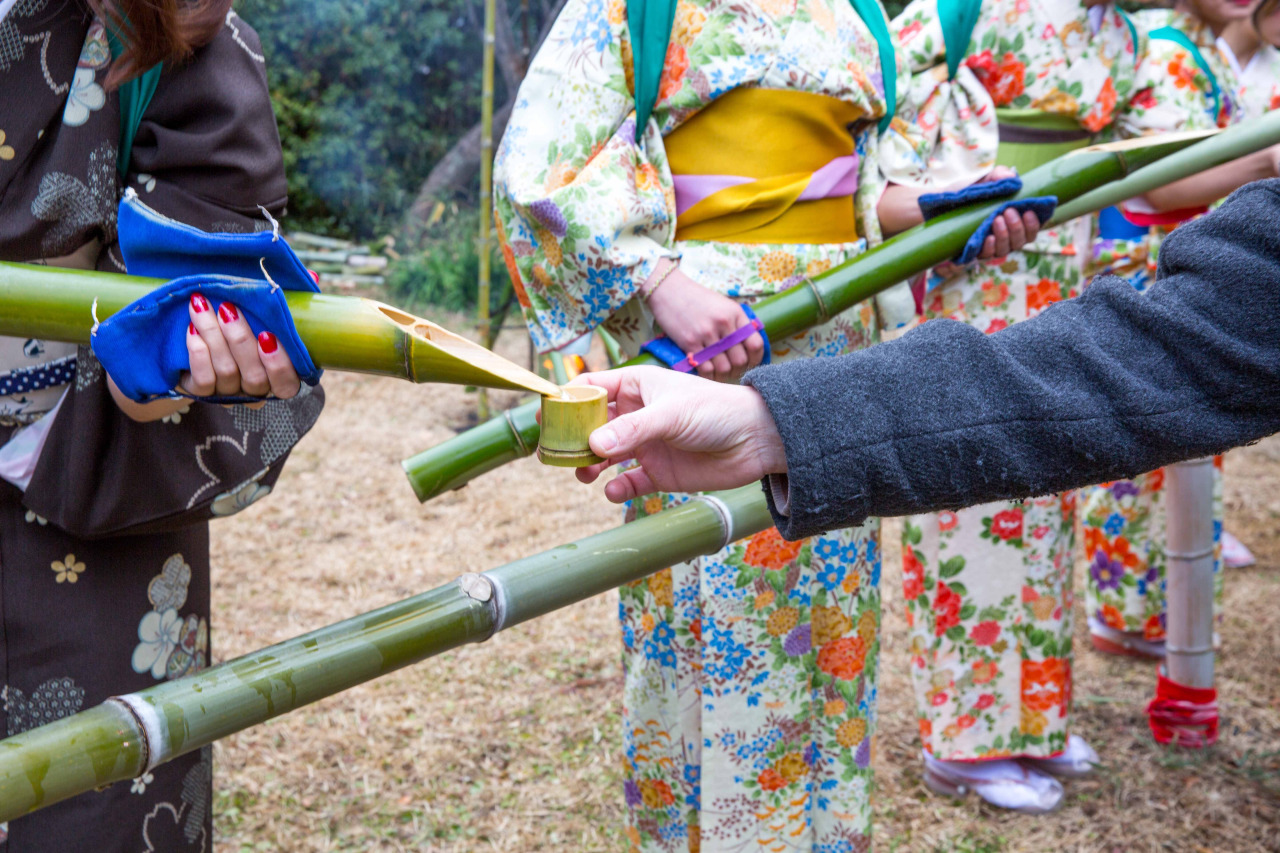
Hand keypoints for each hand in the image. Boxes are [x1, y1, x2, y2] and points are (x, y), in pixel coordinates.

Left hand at [184, 292, 300, 399]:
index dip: (279, 365)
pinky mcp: (201, 393)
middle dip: (240, 340)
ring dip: (213, 335)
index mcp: (279, 378)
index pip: (287, 385)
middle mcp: (256, 391)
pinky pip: (203, 381)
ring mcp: (228, 394)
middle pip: (255, 377)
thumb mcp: (268, 314)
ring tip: (200, 305)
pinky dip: (198, 353)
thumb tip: (310, 276)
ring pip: (226, 372)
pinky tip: (191, 329)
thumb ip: (292, 302)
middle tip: (227, 307)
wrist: (195, 350)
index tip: (267, 335)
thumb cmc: (246, 325)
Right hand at [572, 367, 785, 502]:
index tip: (546, 415)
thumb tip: (593, 445)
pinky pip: (628, 482)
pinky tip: (614, 491)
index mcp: (636, 387)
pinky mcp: (659, 472)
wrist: (757, 440)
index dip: (567, 399)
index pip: (592, 388)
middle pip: (591, 426)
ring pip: (604, 456)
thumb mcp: (671, 413)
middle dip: (573, 440)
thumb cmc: (717, 410)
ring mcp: (646, 444)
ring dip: (589, 465)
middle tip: (557, 456)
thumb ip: (632, 430)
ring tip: (585, 474)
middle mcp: (637, 415)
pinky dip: (617, 488)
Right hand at [644, 265, 764, 382]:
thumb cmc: (697, 299)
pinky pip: (705, 369)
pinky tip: (708, 374)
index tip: (751, 364)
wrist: (668, 290)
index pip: (756, 344)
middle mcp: (723, 324)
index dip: (756, 359)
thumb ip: (737, 324)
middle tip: (733, 372)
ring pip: (724, 368)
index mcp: (735, 314)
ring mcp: (706, 334)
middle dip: (739, 370)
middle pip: (740, 360)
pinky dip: (709, 376)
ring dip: (724, 376)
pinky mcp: (689, 343)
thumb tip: (749, 348)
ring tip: (720, 374)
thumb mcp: (723, 305)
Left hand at [974, 166, 1040, 259]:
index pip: (1031, 229)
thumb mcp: (984, 180)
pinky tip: (988, 237)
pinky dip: (989, 247)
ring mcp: (991, 245)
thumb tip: (1011, 177)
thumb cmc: (970, 191)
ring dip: (1004, 235)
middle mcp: (1005, 236)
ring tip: (997, 219)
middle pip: (1021, 241)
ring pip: (1005, 249)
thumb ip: (998, 176)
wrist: (942, 201)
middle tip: (1008, 211)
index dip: (1034, 224)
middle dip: (1018, 227)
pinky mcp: (975, 251)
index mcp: (1014, 221)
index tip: (1029, 212)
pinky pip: (987, 255)